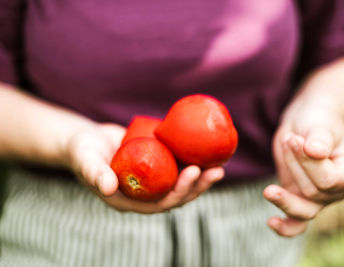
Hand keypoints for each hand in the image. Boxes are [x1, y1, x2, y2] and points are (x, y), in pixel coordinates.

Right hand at [64, 123, 223, 212]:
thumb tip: (107, 187)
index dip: (179, 192)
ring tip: (220, 164)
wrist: (86, 139)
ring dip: (201, 178)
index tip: (194, 172)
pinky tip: (208, 152)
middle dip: (198, 186)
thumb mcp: (85, 161)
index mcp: (130, 201)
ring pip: (181, 183)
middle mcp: (145, 194)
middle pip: (177, 196)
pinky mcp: (157, 167)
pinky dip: (193, 161)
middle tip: (216, 170)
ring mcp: (152, 181)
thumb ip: (94, 174)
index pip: (160, 203)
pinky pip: (177, 167)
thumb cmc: (82, 151)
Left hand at [264, 107, 343, 236]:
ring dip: (285, 200)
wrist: (304, 124)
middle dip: (294, 165)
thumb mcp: (320, 123)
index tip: (294, 139)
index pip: (328, 180)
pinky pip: (295, 222)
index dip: (307, 162)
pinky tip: (271, 223)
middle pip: (312, 192)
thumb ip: (319, 138)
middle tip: (289, 140)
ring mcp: (318, 198)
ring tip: (269, 190)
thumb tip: (314, 152)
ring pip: (302, 211)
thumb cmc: (317, 120)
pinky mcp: (299, 198)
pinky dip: (285, 227)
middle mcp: (338, 190)